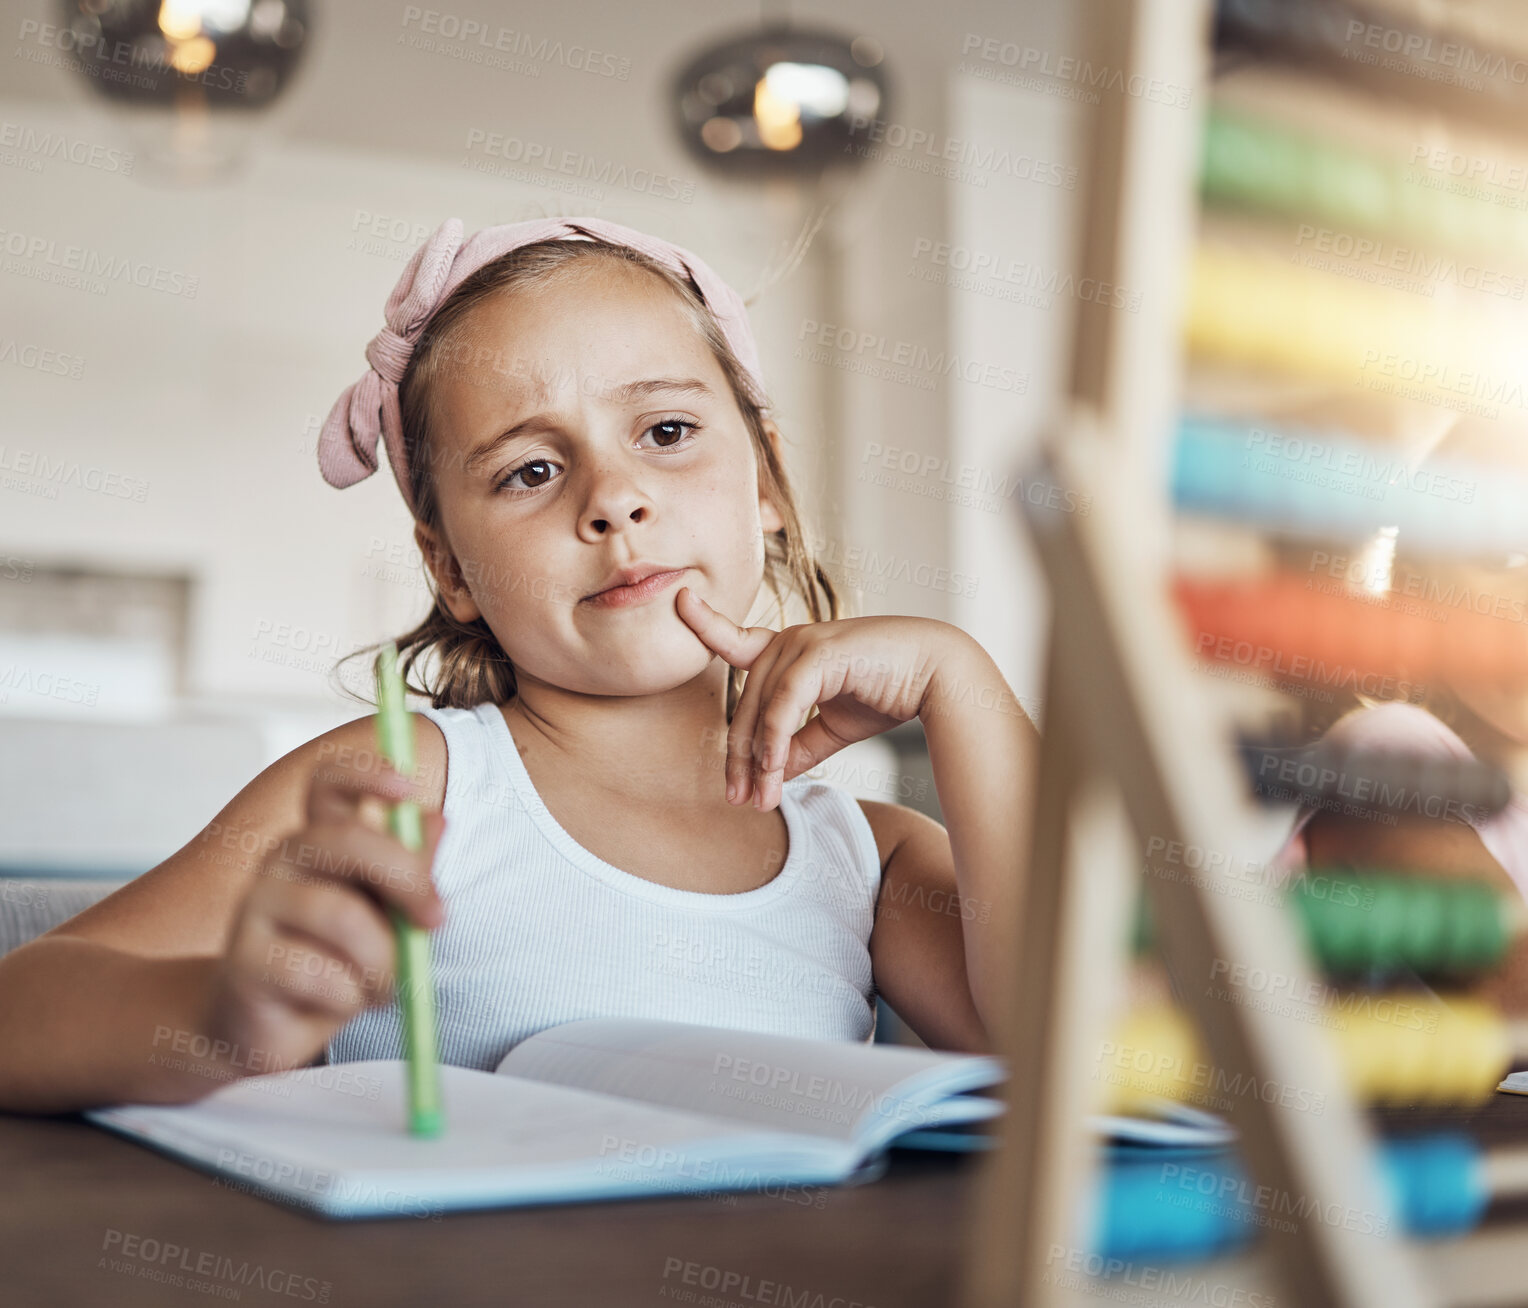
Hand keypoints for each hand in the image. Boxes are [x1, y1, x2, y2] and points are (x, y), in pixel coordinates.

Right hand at [205, 750, 445, 1075]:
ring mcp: (255, 908)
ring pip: (342, 917)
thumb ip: (408, 874)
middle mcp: (280, 861)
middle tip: (437, 918)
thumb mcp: (383, 918)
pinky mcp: (242, 962)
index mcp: (318, 842)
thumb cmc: (333, 966)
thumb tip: (437, 822)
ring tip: (379, 986)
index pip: (326, 783)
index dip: (365, 775)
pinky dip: (348, 996)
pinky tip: (337, 1004)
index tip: (407, 789)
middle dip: (405, 876)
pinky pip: (319, 974)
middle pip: (345, 839)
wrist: (262, 1033)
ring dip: (381, 961)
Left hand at [675, 586, 963, 810]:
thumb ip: (798, 745)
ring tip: (758, 800)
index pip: (738, 640)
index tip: (682, 600)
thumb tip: (769, 776)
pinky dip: (774, 742)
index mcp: (791, 648)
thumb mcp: (833, 726)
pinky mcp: (820, 654)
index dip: (708, 624)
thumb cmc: (889, 692)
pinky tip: (774, 774)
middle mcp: (791, 639)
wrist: (939, 677)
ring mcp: (804, 642)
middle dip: (740, 756)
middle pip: (746, 702)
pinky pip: (784, 705)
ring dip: (757, 760)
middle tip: (738, 800)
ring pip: (761, 708)